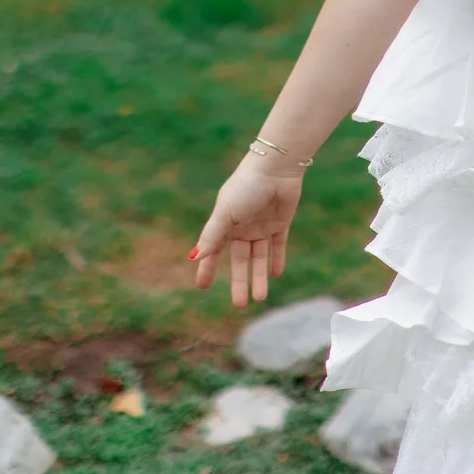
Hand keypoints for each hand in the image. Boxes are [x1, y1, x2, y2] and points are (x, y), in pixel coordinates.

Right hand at [190, 155, 304, 306]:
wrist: (275, 168)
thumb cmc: (245, 188)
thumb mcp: (225, 214)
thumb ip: (212, 236)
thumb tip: (194, 257)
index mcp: (225, 223)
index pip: (214, 251)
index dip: (208, 268)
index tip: (201, 286)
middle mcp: (242, 227)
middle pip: (240, 260)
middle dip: (240, 281)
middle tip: (240, 304)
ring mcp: (261, 226)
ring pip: (259, 257)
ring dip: (259, 277)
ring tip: (260, 298)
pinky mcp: (280, 223)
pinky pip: (278, 245)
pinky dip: (276, 259)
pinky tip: (275, 275)